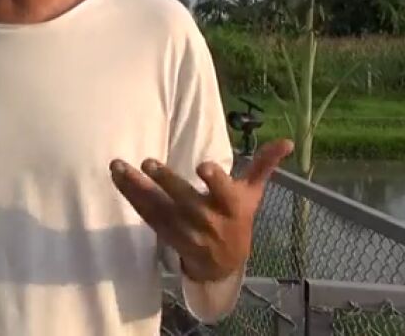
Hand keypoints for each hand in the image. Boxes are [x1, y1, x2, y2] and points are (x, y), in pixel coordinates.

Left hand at [109, 138, 293, 282]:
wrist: (223, 264)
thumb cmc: (238, 219)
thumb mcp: (252, 194)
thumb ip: (264, 165)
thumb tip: (287, 141)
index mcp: (231, 207)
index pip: (224, 192)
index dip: (215, 180)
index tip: (204, 166)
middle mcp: (208, 220)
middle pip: (185, 201)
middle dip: (167, 182)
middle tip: (148, 163)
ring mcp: (184, 230)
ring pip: (159, 208)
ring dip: (137, 188)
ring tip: (118, 167)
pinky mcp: (166, 235)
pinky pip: (147, 215)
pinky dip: (131, 197)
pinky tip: (117, 178)